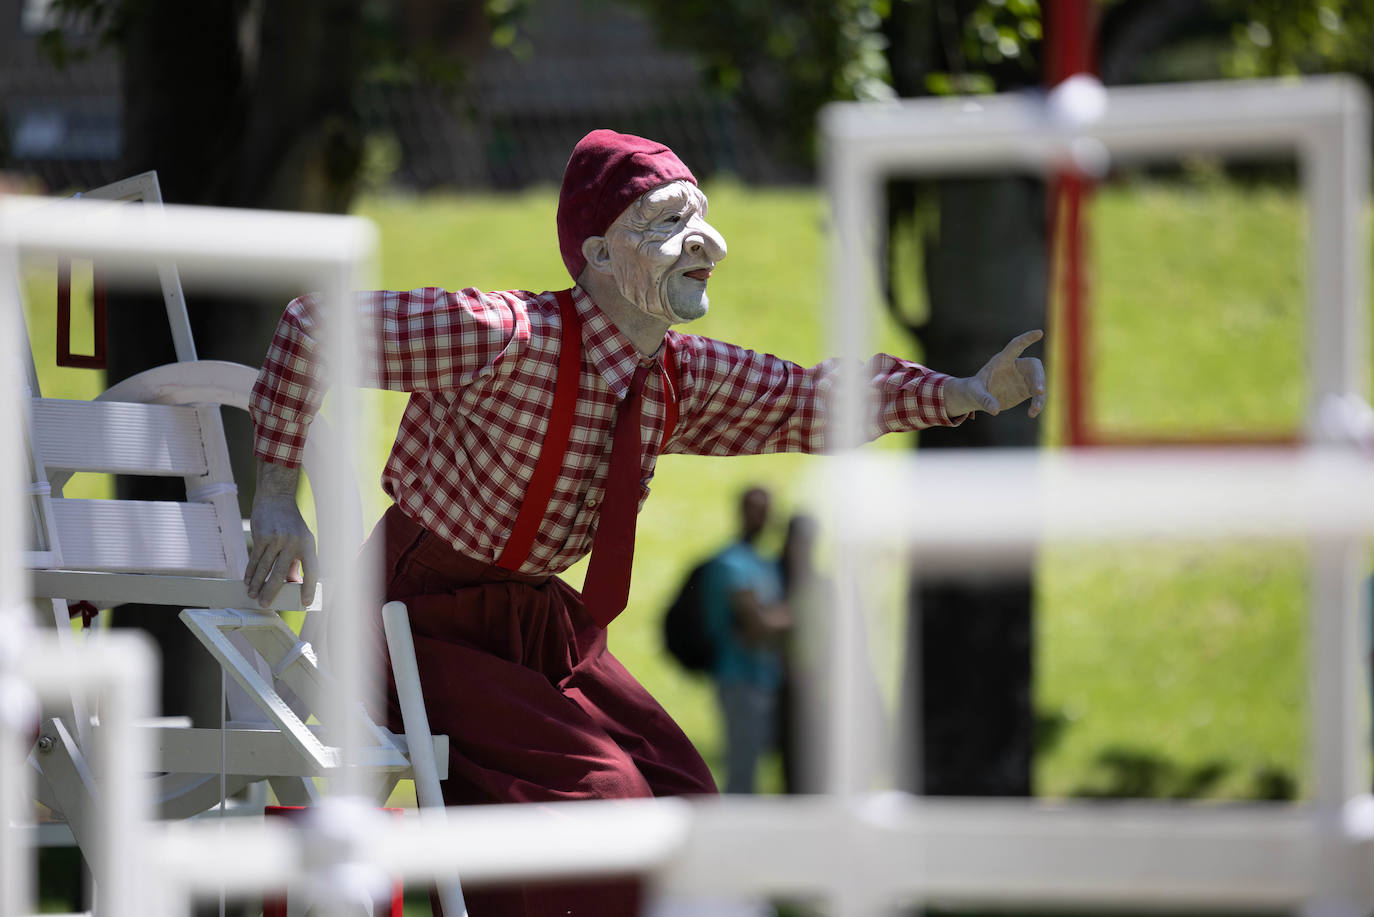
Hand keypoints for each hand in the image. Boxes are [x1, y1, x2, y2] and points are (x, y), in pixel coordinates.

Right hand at [244, 461, 317, 608]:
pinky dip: (250, 572)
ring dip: (256, 584)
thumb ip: (297, 563)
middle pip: (280, 573)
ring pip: (264, 568)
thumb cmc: (291, 525)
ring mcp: (276, 539)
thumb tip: (293, 584)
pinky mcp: (261, 536)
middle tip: (265, 604)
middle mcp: (293, 542)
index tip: (304, 603)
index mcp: (308, 545)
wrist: (276, 500)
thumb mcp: (301, 541)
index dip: (309, 588)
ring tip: (252, 595)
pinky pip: (254, 559)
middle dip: (271, 592)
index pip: (311, 571)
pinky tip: (247, 581)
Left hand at [947, 329, 1045, 417]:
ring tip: (1034, 410)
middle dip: (1038, 377)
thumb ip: (984, 400)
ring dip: (1040, 396)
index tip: (1039, 332)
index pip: (1016, 346)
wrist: (978, 397)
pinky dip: (1037, 404)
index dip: (1027, 339)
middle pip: (1034, 366)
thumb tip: (994, 410)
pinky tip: (1032, 414)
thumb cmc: (974, 390)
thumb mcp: (975, 394)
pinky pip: (1038, 395)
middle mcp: (1016, 366)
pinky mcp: (1026, 390)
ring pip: (1039, 382)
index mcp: (1002, 360)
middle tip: (1039, 392)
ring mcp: (1023, 378)